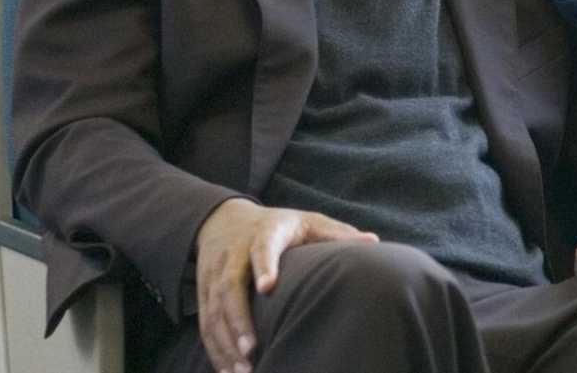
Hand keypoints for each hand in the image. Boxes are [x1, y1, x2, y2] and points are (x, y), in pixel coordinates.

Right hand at [195, 199, 377, 372]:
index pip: (262, 247)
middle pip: (230, 286)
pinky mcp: (204, 291)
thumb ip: (336, 233)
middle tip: (252, 348)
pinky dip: (215, 348)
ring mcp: (214, 274)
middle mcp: (234, 254)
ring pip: (213, 309)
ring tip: (243, 369)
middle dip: (238, 319)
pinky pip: (205, 322)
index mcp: (265, 232)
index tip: (268, 287)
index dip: (264, 265)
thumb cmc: (279, 225)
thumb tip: (373, 242)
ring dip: (225, 341)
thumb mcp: (308, 221)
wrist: (224, 219)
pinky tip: (228, 370)